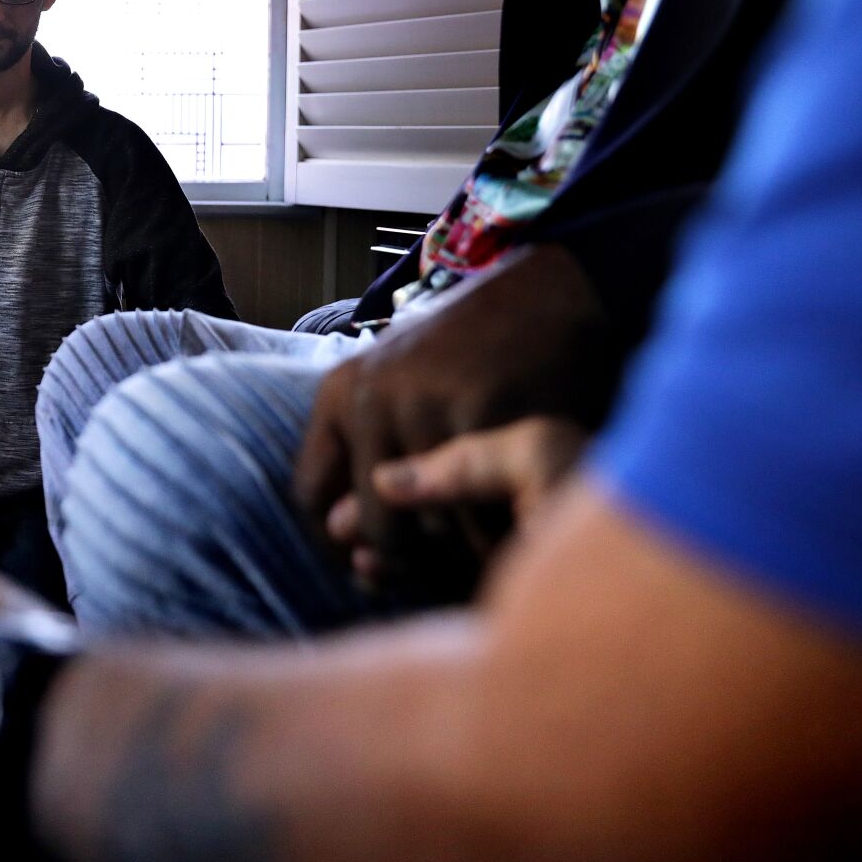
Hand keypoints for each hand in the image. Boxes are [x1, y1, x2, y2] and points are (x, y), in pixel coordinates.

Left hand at [294, 244, 615, 585]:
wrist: (552, 292)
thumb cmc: (475, 356)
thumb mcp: (403, 396)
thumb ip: (371, 466)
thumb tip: (349, 548)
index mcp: (342, 394)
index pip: (309, 496)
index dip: (338, 544)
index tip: (374, 568)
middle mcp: (371, 399)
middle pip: (372, 525)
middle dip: (411, 561)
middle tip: (448, 568)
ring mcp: (425, 407)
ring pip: (430, 529)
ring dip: (459, 553)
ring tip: (486, 545)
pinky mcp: (483, 417)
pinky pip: (485, 513)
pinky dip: (500, 533)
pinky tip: (518, 525)